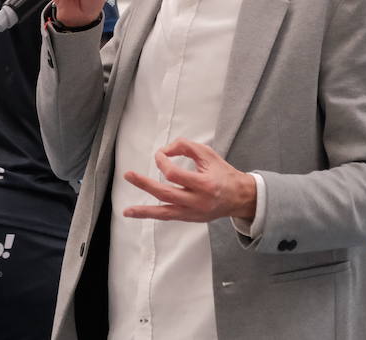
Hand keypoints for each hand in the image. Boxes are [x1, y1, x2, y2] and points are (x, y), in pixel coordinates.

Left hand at [122, 138, 256, 222]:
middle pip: (166, 193)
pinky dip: (151, 215)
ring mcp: (193, 213)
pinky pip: (168, 217)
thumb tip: (164, 150)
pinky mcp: (189, 218)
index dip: (163, 162)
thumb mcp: (208, 154)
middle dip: (145, 184)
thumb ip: (185, 147)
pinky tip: (137, 213)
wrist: (239, 197)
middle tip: (128, 175)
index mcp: (204, 184)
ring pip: (164, 212)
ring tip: (126, 211)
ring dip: (143, 211)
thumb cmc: (223, 173)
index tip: (161, 154)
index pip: (175, 174)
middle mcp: (197, 201)